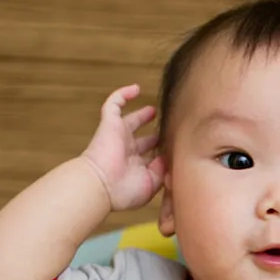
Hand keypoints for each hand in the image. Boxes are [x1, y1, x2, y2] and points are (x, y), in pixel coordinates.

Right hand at [81, 84, 164, 210]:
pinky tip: (136, 89)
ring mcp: (118, 136)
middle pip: (143, 140)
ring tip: (154, 110)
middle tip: (166, 129)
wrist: (102, 184)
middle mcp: (128, 152)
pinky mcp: (110, 123)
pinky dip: (123, 94)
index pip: (152, 157)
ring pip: (131, 121)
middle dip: (154, 135)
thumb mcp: (152, 184)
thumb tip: (167, 156)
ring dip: (142, 115)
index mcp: (137, 168)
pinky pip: (114, 104)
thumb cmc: (125, 190)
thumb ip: (163, 170)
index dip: (163, 152)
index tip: (177, 149)